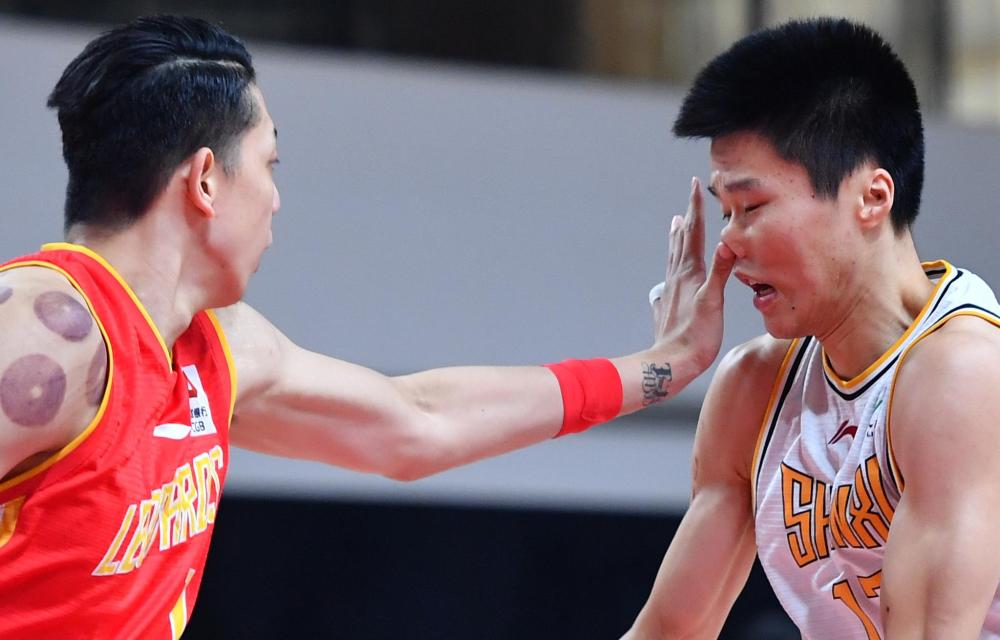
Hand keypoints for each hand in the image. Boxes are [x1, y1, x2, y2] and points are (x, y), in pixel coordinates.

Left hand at [651, 177, 734, 371]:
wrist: (672, 363)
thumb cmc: (696, 336)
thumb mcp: (713, 302)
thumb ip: (721, 271)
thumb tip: (729, 241)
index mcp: (689, 273)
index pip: (694, 233)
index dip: (695, 208)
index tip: (695, 185)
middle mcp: (677, 277)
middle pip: (682, 241)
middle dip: (688, 218)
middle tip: (689, 200)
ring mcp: (670, 290)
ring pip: (674, 257)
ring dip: (677, 239)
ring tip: (676, 225)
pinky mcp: (668, 305)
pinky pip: (670, 277)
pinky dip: (672, 266)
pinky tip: (669, 274)